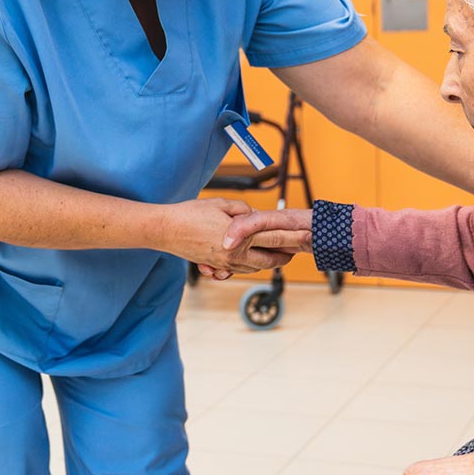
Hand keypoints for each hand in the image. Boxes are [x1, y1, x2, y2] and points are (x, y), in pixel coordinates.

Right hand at [160, 198, 291, 275]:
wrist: (165, 230)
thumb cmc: (190, 214)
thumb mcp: (222, 204)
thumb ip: (243, 210)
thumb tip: (254, 217)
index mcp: (242, 237)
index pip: (276, 238)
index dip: (295, 238)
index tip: (309, 236)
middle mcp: (236, 255)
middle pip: (269, 261)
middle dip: (284, 256)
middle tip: (295, 250)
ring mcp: (224, 263)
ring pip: (254, 268)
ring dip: (267, 262)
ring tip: (276, 255)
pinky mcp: (214, 266)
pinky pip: (237, 270)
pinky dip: (248, 266)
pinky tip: (250, 259)